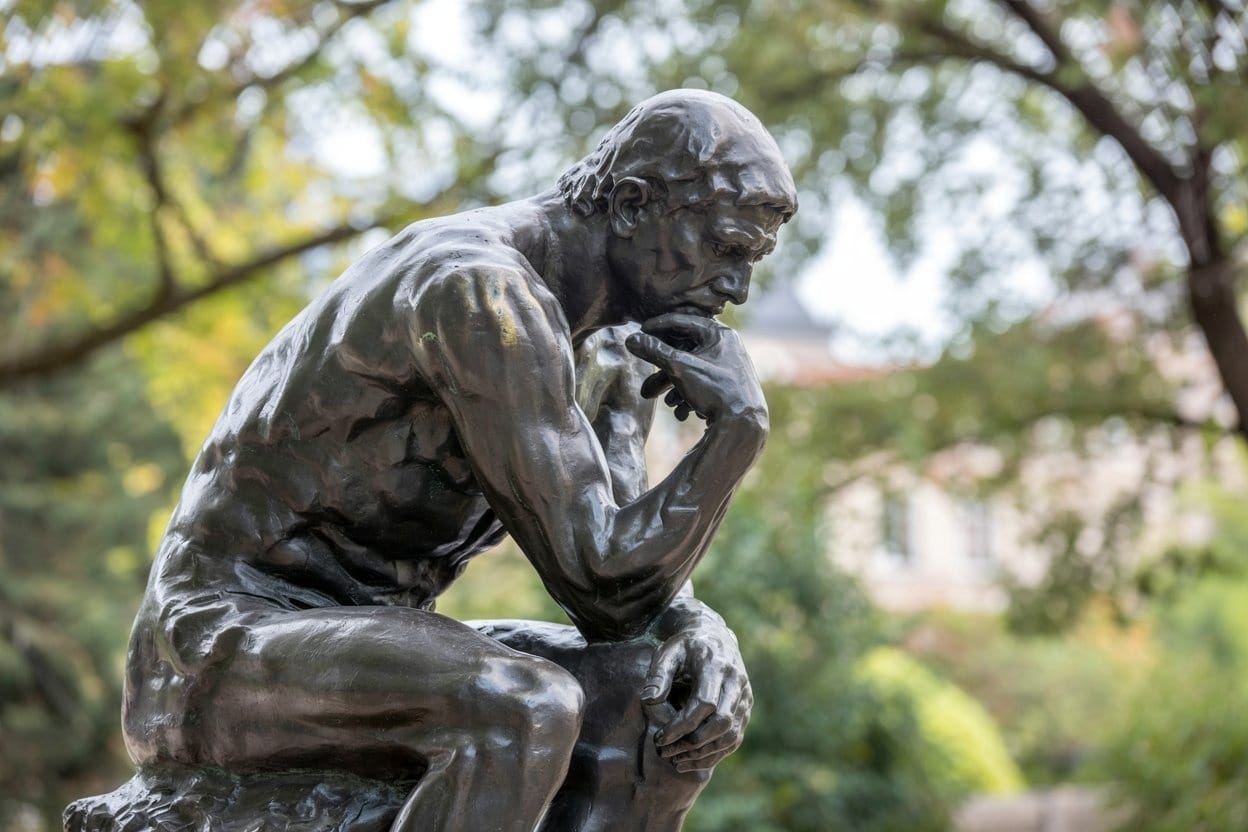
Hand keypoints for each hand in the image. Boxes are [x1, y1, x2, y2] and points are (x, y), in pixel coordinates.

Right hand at [625, 314, 765, 425]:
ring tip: (665, 403)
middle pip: (685, 350)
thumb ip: (654, 351)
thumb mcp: (679, 368)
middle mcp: (728, 347)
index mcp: (720, 334)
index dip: (657, 327)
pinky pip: (704, 384)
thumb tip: (631, 339)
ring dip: (674, 386)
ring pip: (692, 370)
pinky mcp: (731, 387)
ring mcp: (730, 368)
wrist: (744, 426)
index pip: (682, 321)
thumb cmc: (715, 390)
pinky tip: (683, 413)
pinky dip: (690, 395)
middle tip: (645, 373)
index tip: (639, 333)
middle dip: (662, 369)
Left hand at [641, 621, 752, 772]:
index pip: (704, 703)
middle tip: (666, 751)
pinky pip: (735, 738)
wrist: (715, 636)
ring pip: (731, 735)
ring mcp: (745, 696)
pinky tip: (691, 760)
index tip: (660, 738)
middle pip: (722, 722)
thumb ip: (658, 675)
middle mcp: (736, 682)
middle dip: (693, 743)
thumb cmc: (686, 647)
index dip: (682, 725)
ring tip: (675, 761)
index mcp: (716, 665)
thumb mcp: (668, 652)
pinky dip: (715, 754)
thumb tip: (648, 700)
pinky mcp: (746, 708)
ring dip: (704, 753)